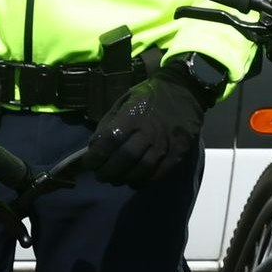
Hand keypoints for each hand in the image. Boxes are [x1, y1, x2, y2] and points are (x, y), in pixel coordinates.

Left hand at [86, 69, 211, 188]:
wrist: (183, 91)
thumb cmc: (148, 97)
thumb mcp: (123, 101)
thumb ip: (109, 123)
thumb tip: (95, 146)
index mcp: (132, 116)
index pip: (110, 140)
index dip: (96, 156)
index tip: (88, 163)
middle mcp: (149, 131)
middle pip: (125, 158)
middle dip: (108, 171)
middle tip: (100, 175)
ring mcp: (165, 143)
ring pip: (142, 169)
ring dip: (124, 179)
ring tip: (116, 179)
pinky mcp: (178, 152)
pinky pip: (158, 174)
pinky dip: (143, 181)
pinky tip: (135, 180)